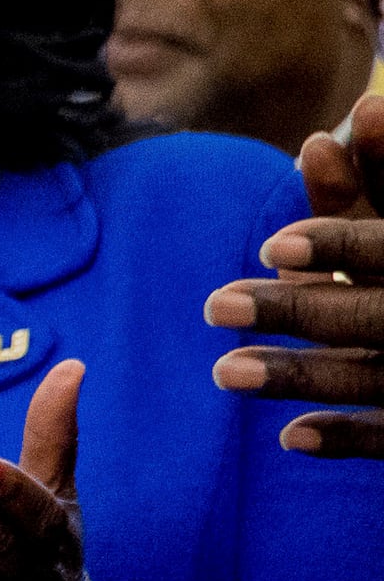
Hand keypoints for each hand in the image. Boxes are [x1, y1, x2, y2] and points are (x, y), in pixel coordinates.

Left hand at [214, 100, 383, 453]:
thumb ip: (373, 186)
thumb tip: (313, 144)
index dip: (344, 246)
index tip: (272, 246)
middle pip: (375, 314)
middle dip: (298, 311)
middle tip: (213, 306)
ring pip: (375, 377)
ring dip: (301, 376)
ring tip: (223, 370)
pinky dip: (348, 437)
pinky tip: (288, 435)